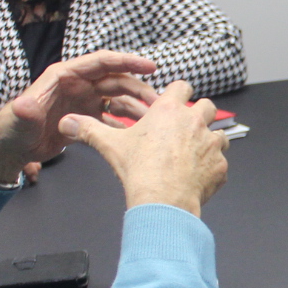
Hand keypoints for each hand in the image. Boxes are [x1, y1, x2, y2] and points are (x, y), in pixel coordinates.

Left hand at [0, 51, 160, 184]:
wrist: (10, 149)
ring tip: (154, 120)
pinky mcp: (85, 118)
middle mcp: (77, 85)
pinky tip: (139, 134)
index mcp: (64, 77)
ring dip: (136, 107)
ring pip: (117, 99)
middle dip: (139, 89)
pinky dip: (125, 124)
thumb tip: (26, 105)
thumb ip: (24, 112)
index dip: (126, 62)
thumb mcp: (17, 121)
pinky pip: (111, 118)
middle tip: (159, 102)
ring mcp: (83, 102)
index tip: (150, 67)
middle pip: (115, 81)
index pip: (100, 63)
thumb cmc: (11, 130)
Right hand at [57, 80, 227, 214]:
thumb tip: (66, 122)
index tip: (173, 102)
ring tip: (192, 155)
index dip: (178, 93)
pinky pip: (220, 163)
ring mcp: (211, 143)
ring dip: (209, 141)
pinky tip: (196, 177)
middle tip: (185, 130)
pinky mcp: (220, 166)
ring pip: (219, 134)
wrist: (162, 201)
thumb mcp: (110, 145)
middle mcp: (195, 122)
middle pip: (206, 106)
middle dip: (198, 115)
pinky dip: (211, 168)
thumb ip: (88, 129)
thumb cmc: (140, 170)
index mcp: (170, 111)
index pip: (182, 86)